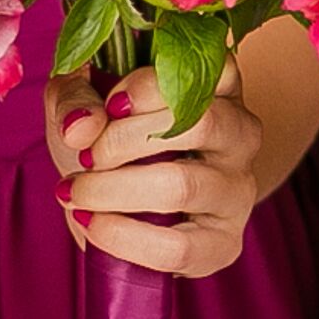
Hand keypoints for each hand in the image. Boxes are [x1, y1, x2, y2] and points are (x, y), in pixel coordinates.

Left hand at [54, 65, 265, 278]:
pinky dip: (124, 236)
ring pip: (183, 186)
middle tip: (86, 155)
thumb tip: (82, 128)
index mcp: (220, 84)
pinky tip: (92, 224)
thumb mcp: (85, 101)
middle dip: (125, 140)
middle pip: (199, 125)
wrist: (121, 205)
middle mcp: (242, 133)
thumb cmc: (111, 141)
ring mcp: (238, 190)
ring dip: (113, 189)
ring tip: (76, 192)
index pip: (204, 71)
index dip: (147, 86)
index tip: (108, 104)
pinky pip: (178, 247)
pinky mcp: (224, 242)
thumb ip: (76, 98)